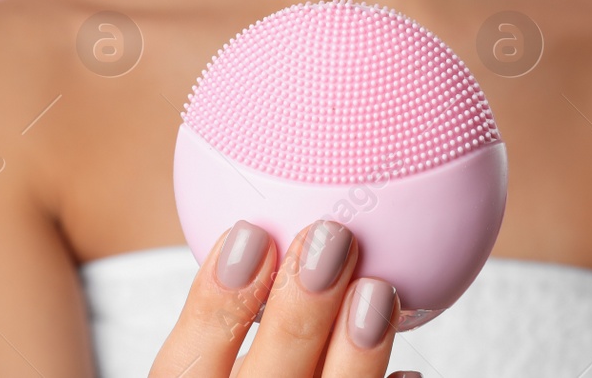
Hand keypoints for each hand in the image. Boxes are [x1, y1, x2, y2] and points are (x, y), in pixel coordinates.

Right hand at [149, 219, 417, 377]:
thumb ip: (223, 327)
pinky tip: (408, 375)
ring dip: (354, 356)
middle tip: (328, 238)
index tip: (248, 232)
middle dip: (296, 314)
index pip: (183, 371)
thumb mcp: (206, 374)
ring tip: (377, 290)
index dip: (212, 304)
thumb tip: (259, 228)